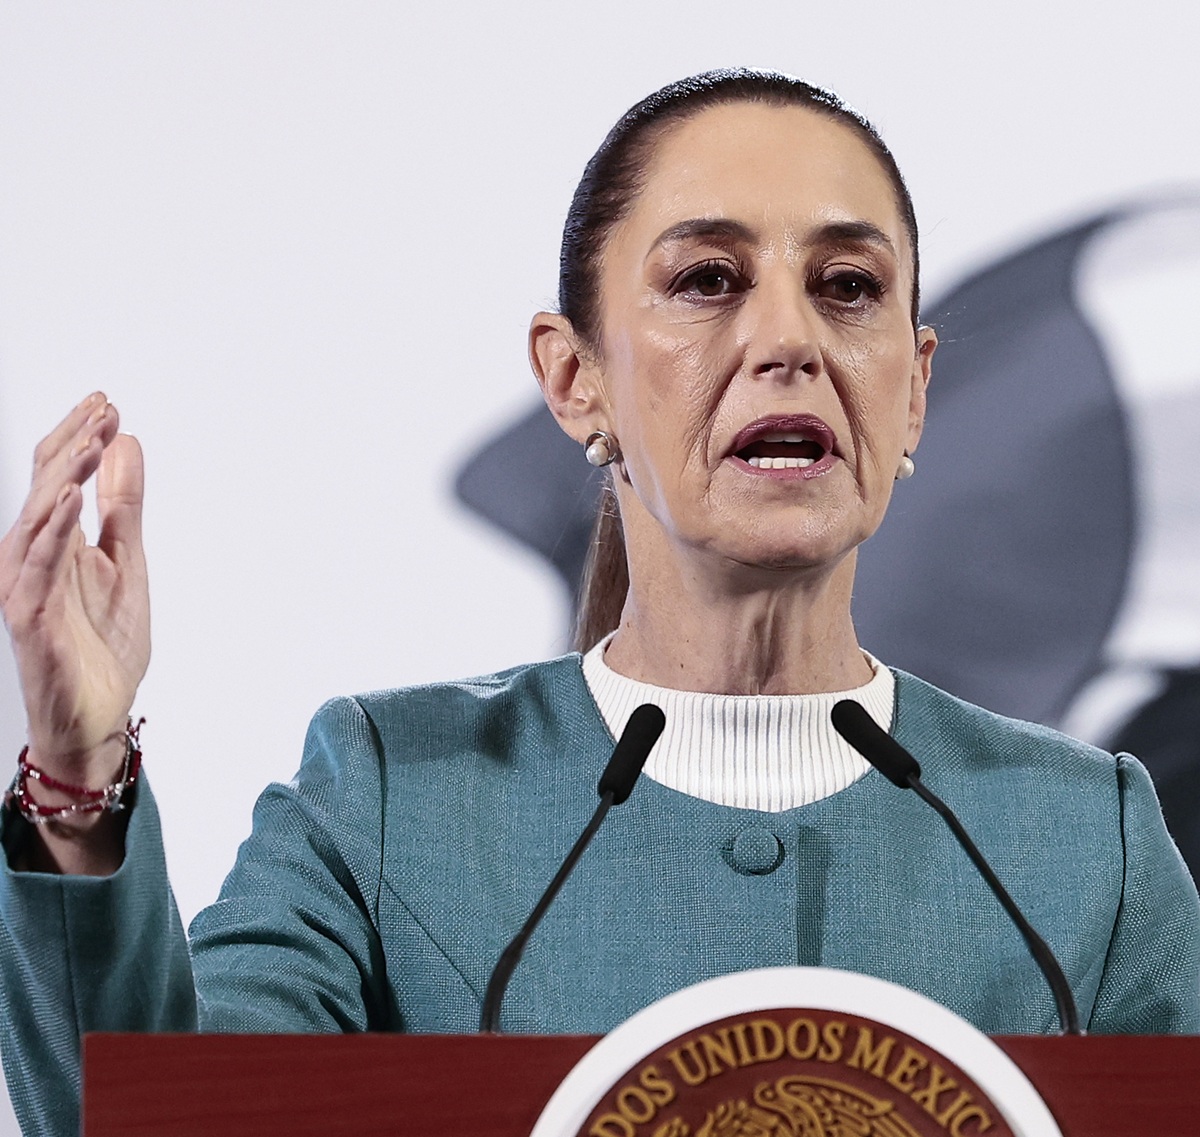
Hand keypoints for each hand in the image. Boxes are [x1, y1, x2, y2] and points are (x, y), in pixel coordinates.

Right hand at [0, 393, 149, 792]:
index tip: (108, 402)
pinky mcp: (30, 617)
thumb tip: (126, 444)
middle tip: (102, 406)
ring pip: (36, 519)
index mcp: (55, 542)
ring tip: (90, 439)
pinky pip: (37, 566)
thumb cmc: (104, 642)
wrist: (99, 713)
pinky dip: (52, 529)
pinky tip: (68, 498)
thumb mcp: (127, 560)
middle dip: (73, 442)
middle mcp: (32, 557)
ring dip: (62, 475)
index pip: (57, 475)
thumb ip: (123, 506)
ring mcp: (27, 586)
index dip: (80, 436)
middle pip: (44, 486)